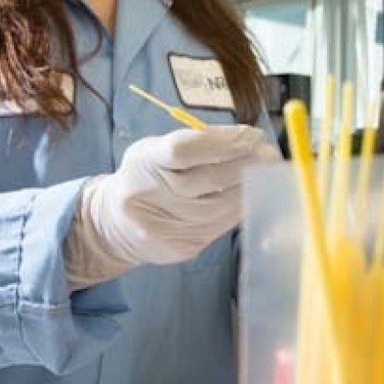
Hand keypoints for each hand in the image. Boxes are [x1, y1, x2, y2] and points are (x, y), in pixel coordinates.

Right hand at [65, 125, 277, 285]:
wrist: (115, 225)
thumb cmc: (146, 176)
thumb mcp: (157, 150)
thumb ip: (197, 143)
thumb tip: (249, 142)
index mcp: (143, 161)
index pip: (184, 150)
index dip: (224, 142)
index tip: (252, 135)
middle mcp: (148, 196)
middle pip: (207, 180)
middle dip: (246, 164)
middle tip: (269, 153)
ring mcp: (162, 227)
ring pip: (219, 207)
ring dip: (249, 188)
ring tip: (265, 172)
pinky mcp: (179, 248)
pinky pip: (219, 226)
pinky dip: (239, 208)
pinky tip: (251, 194)